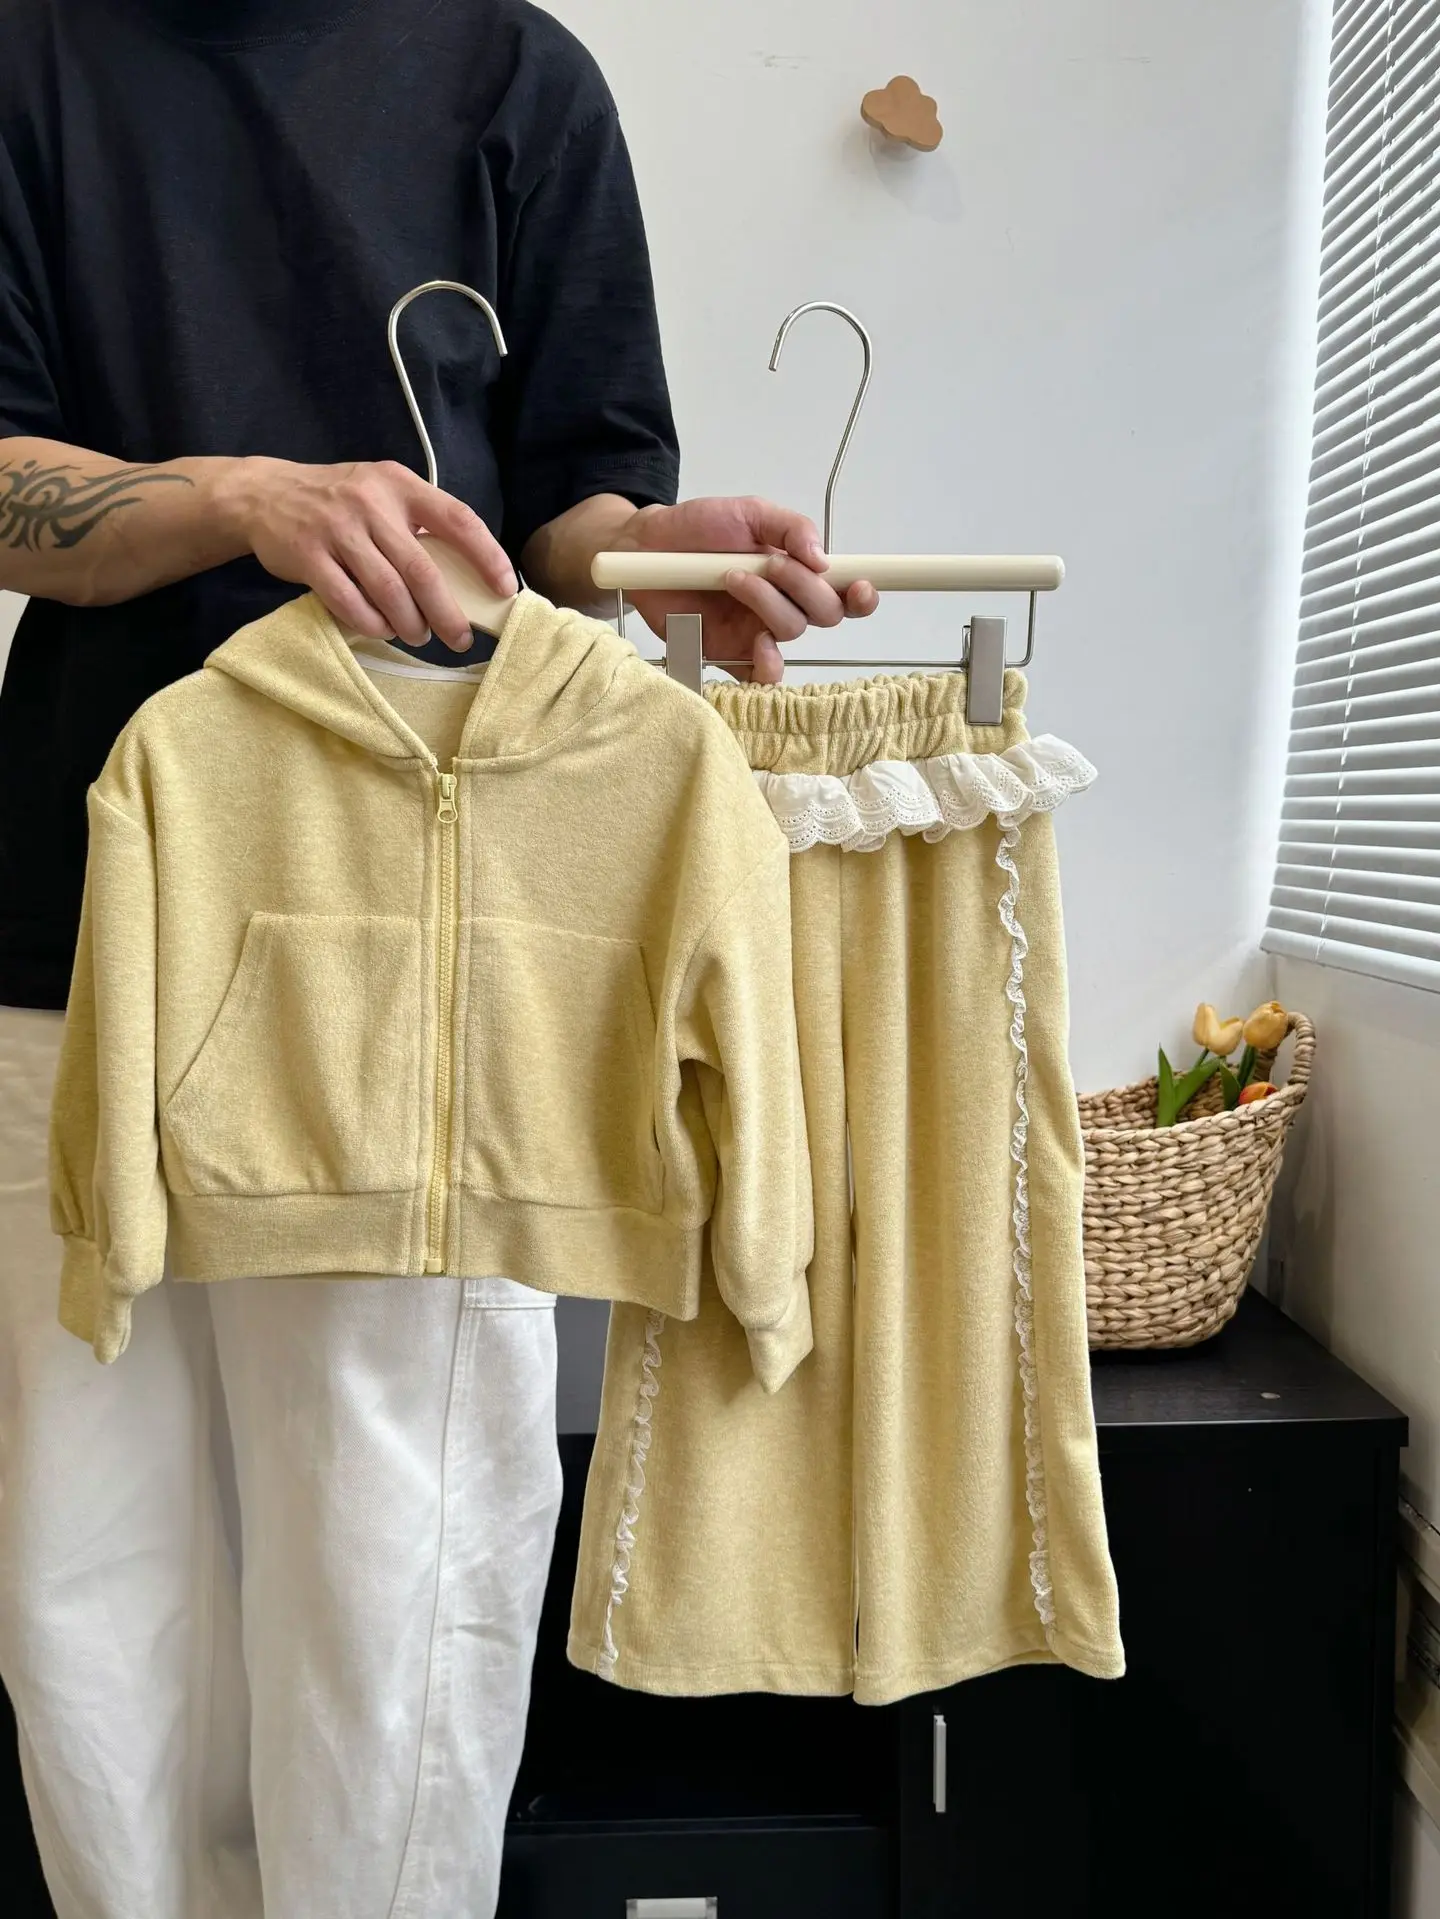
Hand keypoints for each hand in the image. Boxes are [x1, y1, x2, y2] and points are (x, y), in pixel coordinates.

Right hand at [224, 456, 517, 650]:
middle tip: (460, 638)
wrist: (264, 493)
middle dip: (448, 613)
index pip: (458, 519)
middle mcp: (371, 503)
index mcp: (400, 485)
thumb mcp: (381, 492)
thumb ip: (417, 522)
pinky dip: (371, 623)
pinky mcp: (308, 555)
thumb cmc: (337, 501)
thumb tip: (467, 576)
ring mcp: (337, 529)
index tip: (504, 590)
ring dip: (409, 624)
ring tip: (418, 635)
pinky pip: (349, 601)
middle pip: (422, 570)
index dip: (487, 557)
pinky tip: (382, 629)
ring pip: (388, 591)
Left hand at [613, 497, 877, 682]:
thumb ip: (791, 528)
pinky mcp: (730, 652)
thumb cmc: (698, 528)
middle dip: (804, 588)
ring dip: (768, 602)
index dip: (861, 595)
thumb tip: (822, 558)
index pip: (844, 592)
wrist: (646, 547)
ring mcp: (758, 630)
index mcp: (797, 572)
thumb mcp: (750, 512)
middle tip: (771, 565)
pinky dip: (767, 663)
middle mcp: (784, 604)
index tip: (859, 586)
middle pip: (824, 614)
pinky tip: (756, 642)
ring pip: (791, 630)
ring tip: (732, 577)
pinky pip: (761, 674)